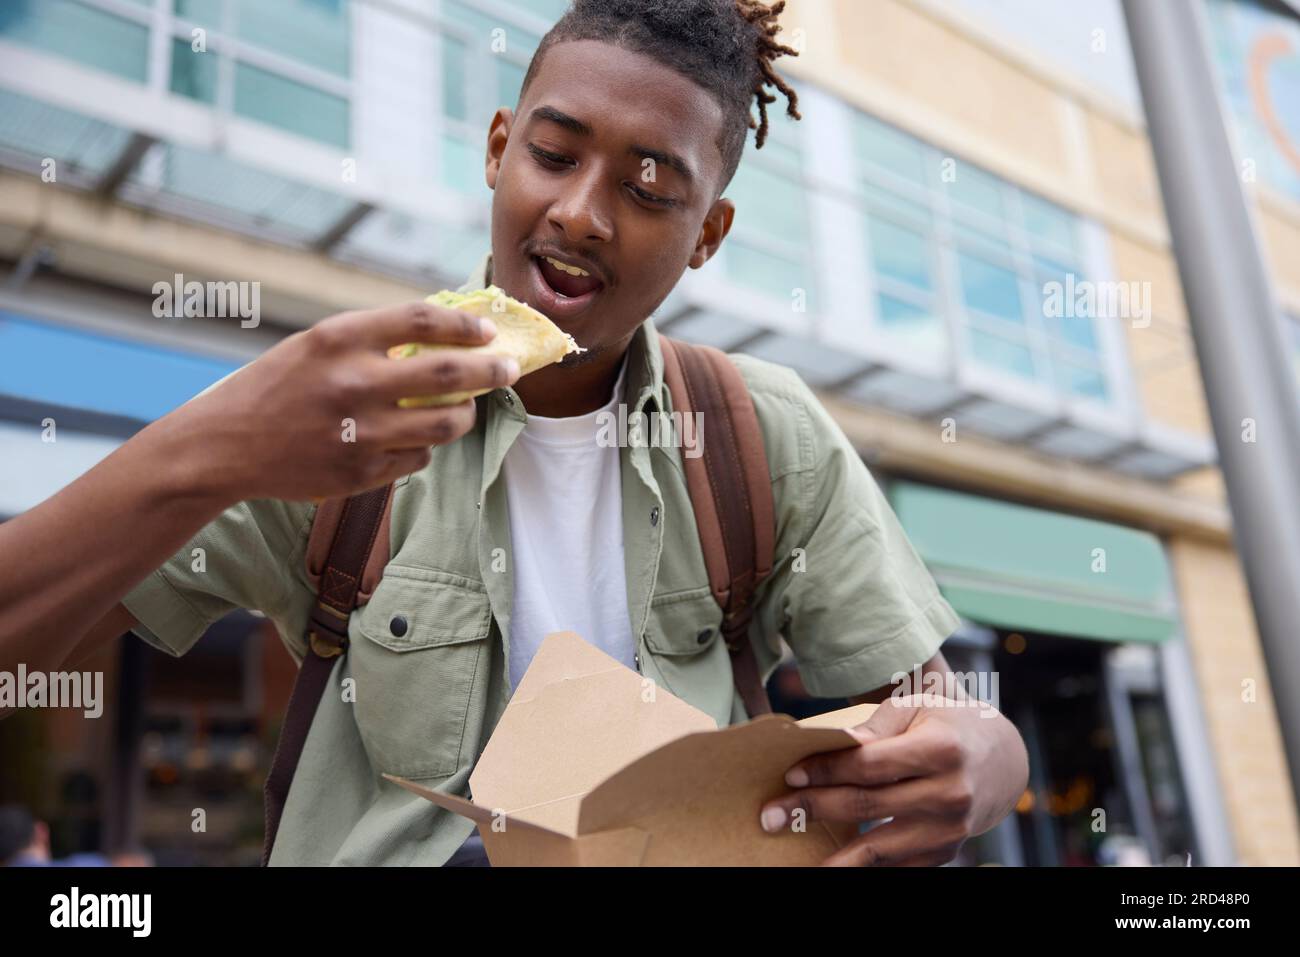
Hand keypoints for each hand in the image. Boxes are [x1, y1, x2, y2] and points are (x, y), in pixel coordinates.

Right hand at [168, 301, 520, 502]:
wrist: (226, 445)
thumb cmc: (276, 387)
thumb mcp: (316, 346)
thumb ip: (373, 339)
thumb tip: (444, 335)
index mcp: (340, 339)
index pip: (422, 321)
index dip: (465, 326)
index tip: (487, 332)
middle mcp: (354, 383)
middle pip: (450, 374)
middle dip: (491, 371)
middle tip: (508, 369)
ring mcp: (361, 432)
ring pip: (446, 424)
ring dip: (466, 414)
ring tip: (466, 407)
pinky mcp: (362, 472)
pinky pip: (419, 459)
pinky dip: (425, 447)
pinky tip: (413, 438)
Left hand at [760, 694, 1027, 865]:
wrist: (1002, 759)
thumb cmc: (947, 724)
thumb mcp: (916, 707)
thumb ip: (876, 724)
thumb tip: (837, 744)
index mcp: (941, 750)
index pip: (870, 764)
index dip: (826, 771)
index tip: (789, 775)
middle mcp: (949, 794)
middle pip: (866, 805)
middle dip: (813, 809)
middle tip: (771, 815)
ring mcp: (949, 829)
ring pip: (879, 849)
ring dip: (832, 855)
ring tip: (792, 855)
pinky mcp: (945, 852)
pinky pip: (895, 866)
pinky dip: (862, 868)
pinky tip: (831, 864)